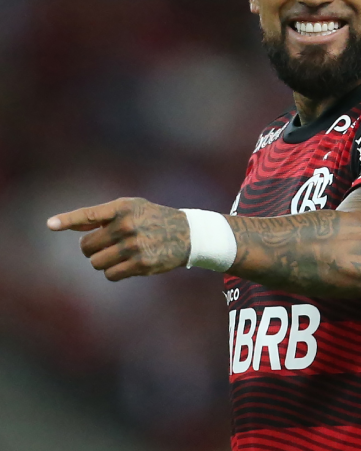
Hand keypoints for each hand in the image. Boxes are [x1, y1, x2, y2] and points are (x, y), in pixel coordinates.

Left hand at [47, 198, 190, 280]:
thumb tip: (65, 225)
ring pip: (96, 263)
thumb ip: (100, 217)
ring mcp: (134, 246)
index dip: (67, 219)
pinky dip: (115, 272)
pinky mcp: (141, 264)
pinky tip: (128, 264)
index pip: (89, 214)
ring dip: (103, 261)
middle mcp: (127, 226)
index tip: (50, 224)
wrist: (188, 233)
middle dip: (92, 248)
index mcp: (122, 208)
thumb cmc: (152, 219)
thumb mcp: (131, 209)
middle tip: (107, 245)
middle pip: (86, 246)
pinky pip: (110, 275)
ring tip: (120, 254)